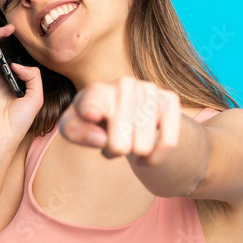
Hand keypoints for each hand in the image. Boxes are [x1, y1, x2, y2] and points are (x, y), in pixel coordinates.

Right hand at [0, 24, 42, 150]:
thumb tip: (16, 63)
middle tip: (12, 27)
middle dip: (4, 38)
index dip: (14, 48)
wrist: (2, 139)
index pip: (9, 60)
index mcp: (9, 84)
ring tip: (6, 29)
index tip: (22, 37)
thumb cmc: (18, 123)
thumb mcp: (36, 97)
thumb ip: (32, 76)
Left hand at [58, 76, 181, 165]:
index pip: (93, 104)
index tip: (91, 115)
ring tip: (126, 140)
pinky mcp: (170, 100)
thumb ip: (74, 132)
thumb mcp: (73, 126)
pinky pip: (168, 143)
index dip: (91, 111)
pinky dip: (155, 158)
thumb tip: (100, 139)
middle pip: (119, 144)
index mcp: (96, 90)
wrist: (124, 112)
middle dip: (114, 151)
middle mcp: (124, 84)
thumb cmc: (92, 122)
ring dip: (133, 152)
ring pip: (143, 146)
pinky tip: (145, 158)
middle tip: (111, 141)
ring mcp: (149, 90)